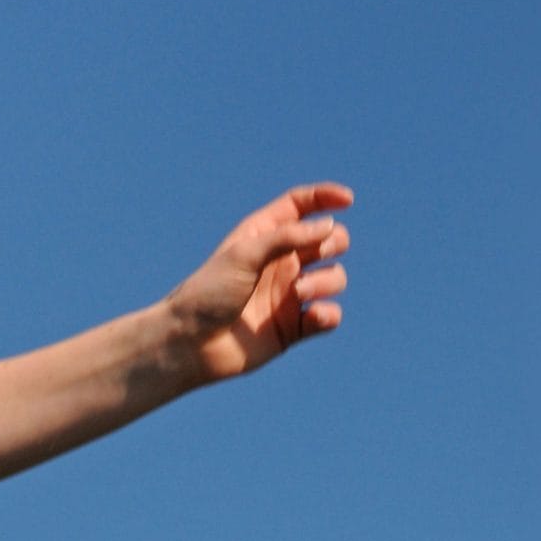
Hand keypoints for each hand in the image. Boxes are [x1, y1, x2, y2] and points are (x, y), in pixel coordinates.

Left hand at [161, 183, 353, 385]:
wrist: (192, 343)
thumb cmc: (210, 291)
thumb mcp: (244, 255)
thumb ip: (286, 238)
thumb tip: (329, 226)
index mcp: (264, 235)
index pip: (301, 206)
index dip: (325, 197)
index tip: (348, 200)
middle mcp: (280, 261)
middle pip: (329, 240)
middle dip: (333, 242)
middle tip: (313, 254)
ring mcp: (289, 294)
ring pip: (335, 277)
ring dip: (326, 282)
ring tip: (298, 293)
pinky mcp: (295, 327)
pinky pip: (330, 315)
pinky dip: (328, 314)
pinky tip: (311, 316)